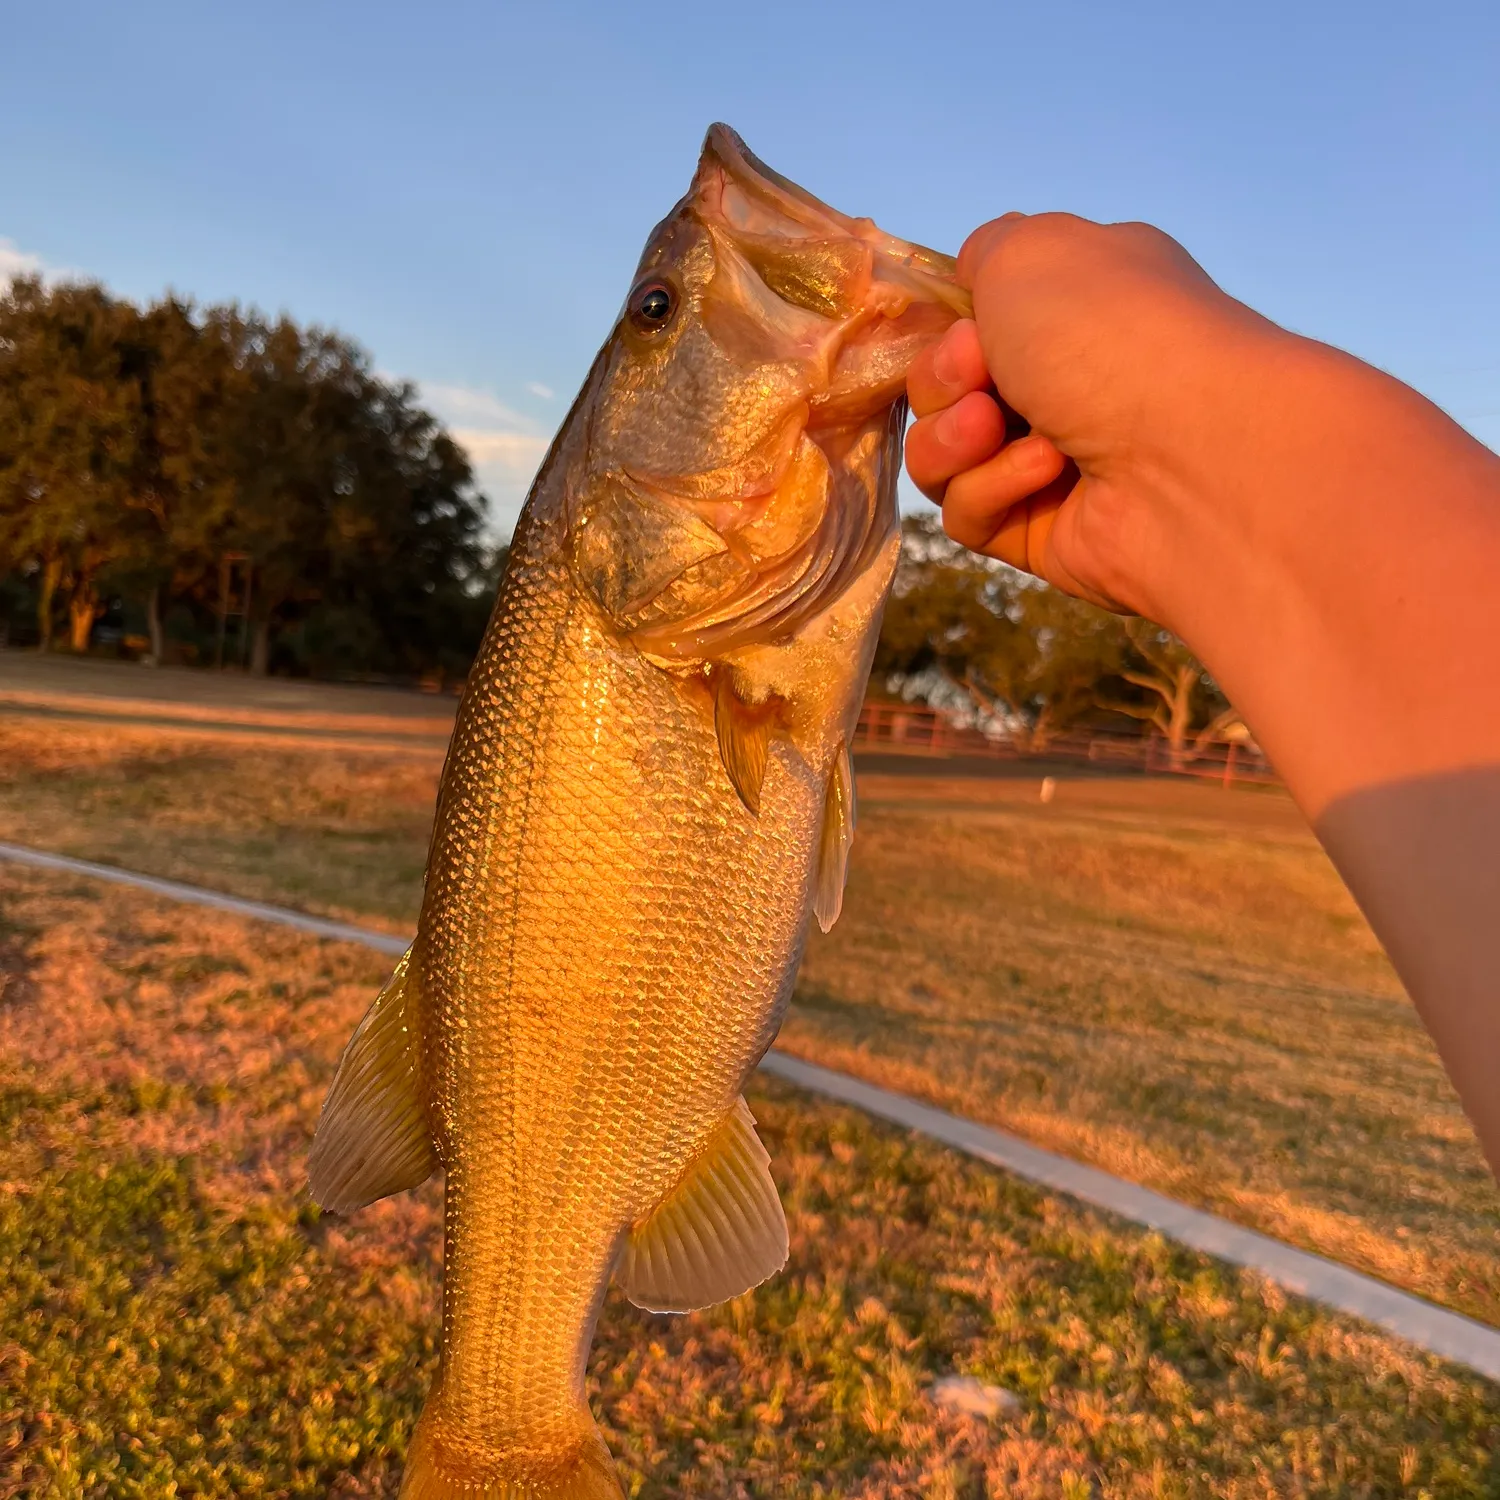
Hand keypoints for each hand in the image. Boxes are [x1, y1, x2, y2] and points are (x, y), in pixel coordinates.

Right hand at [905, 212, 1271, 620]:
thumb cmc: (1111, 333)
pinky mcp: (1043, 534)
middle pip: (948, 390)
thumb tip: (971, 287)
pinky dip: (991, 489)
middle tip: (979, 374)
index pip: (975, 322)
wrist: (1188, 449)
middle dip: (944, 378)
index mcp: (1078, 309)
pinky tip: (1045, 473)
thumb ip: (985, 251)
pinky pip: (971, 516)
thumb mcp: (1030, 251)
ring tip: (994, 428)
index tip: (957, 324)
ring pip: (945, 457)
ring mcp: (1057, 464)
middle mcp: (1071, 384)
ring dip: (955, 437)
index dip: (947, 325)